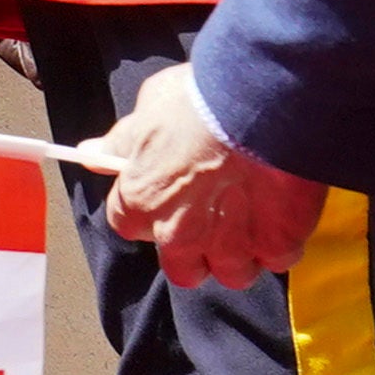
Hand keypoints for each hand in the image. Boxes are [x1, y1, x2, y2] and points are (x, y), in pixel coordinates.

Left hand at [88, 63, 326, 292]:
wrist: (264, 102)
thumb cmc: (201, 101)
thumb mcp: (149, 110)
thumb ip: (122, 142)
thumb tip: (91, 152)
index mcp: (141, 202)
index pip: (130, 227)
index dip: (150, 214)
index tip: (167, 199)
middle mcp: (180, 234)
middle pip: (183, 270)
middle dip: (196, 252)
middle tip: (213, 219)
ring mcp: (230, 245)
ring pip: (233, 273)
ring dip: (241, 254)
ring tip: (252, 221)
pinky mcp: (276, 243)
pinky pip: (277, 259)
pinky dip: (280, 242)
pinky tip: (283, 214)